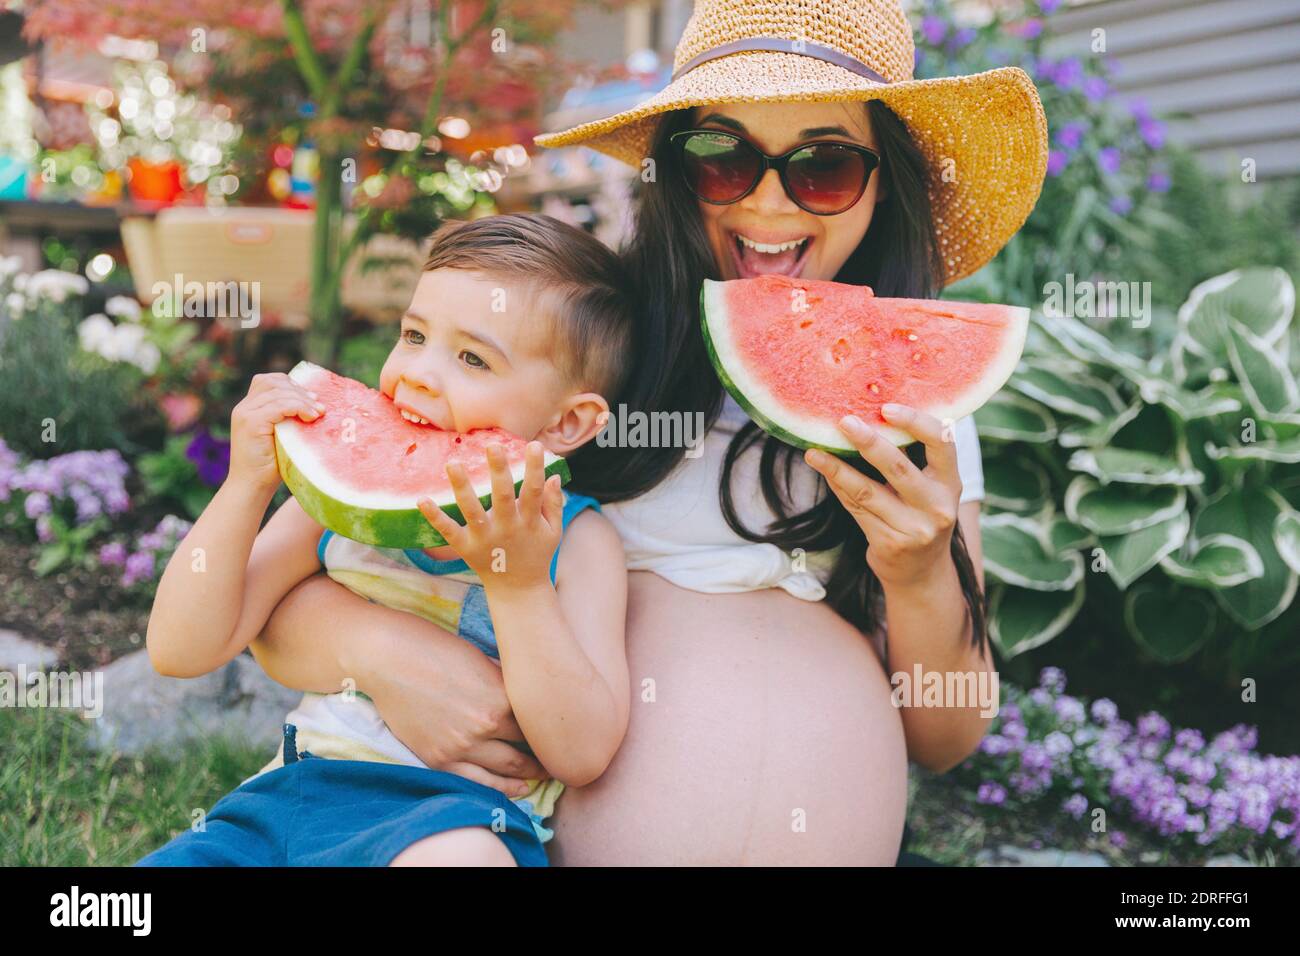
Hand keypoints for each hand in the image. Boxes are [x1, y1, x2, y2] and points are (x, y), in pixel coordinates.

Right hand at [228, 373, 323, 493]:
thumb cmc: (271, 465)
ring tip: (319, 413)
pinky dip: (298, 407)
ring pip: (278, 392)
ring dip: (303, 400)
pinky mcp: (250, 423)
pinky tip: (311, 417)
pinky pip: (278, 406)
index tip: (312, 399)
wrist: (252, 486)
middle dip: (300, 391)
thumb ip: (289, 418)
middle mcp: (244, 407)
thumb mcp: (282, 435)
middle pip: (274, 382)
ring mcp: (245, 414)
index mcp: (249, 407)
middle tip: (320, 407)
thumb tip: (318, 404)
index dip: (292, 385)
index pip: (269, 381)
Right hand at [359, 616, 549, 797]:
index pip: (537, 724)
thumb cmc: (434, 648)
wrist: (387, 659)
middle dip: (545, 759)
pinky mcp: (438, 758)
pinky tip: (514, 791)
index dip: (551, 731)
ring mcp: (460, 746)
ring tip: (541, 778)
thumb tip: (524, 696)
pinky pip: (474, 783)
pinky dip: (498, 789)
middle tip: (559, 761)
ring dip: (528, 778)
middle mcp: (485, 726)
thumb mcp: (482, 660)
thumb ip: (504, 684)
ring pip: (505, 772)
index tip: (561, 735)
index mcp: (501, 697)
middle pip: (526, 751)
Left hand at [417, 440, 562, 591]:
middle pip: (503, 496)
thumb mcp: (553, 531)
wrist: (518, 589)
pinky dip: (435, 517)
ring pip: (472, 510)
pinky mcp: (466, 548)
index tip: (534, 445)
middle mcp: (507, 528)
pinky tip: (422, 500)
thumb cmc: (537, 554)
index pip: (533, 491)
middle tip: (492, 445)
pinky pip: (448, 531)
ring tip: (452, 463)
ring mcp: (484, 539)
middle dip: (498, 471)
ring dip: (462, 487)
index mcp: (529, 522)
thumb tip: (554, 475)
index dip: (535, 468)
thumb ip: (554, 503)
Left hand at [803, 404, 961, 588]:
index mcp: (951, 482)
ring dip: (836, 468)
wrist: (921, 573)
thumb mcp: (930, 488)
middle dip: (868, 442)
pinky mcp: (889, 543)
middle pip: (899, 467)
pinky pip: (856, 508)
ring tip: (814, 452)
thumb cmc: (921, 516)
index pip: (942, 442)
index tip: (886, 408)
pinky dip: (838, 487)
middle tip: (844, 422)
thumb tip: (869, 414)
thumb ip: (912, 458)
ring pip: (867, 491)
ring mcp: (914, 528)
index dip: (915, 422)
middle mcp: (937, 506)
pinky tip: (824, 471)